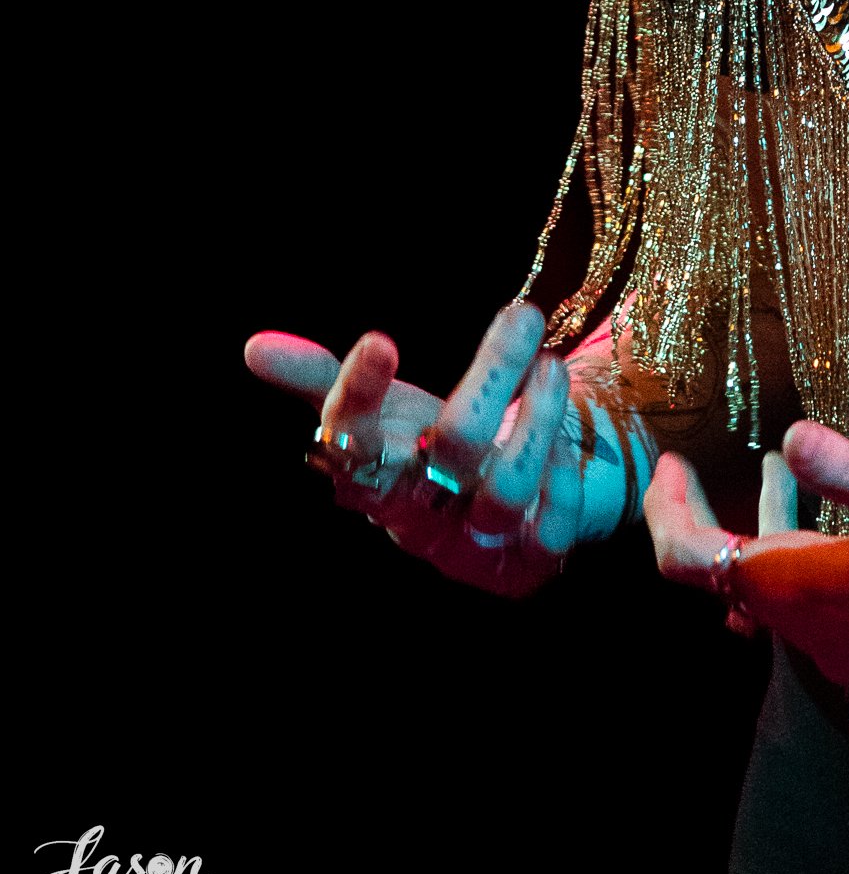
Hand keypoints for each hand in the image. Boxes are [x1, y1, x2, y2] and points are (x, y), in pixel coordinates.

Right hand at [245, 302, 598, 597]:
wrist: (506, 510)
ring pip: (508, 486)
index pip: (353, 439)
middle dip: (491, 375)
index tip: (379, 341)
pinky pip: (552, 527)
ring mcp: (478, 541)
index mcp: (375, 476)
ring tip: (553, 366)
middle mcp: (423, 514)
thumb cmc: (431, 448)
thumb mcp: (386, 410)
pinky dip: (563, 481)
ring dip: (540, 418)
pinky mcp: (530, 560)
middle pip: (452, 446)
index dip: (360, 395)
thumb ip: (327, 380)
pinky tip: (569, 440)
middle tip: (522, 313)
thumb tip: (254, 346)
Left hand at [644, 421, 848, 697]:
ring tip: (775, 469)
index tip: (667, 464)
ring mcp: (848, 654)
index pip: (694, 563)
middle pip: (728, 580)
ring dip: (766, 532)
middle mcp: (814, 636)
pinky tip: (842, 526)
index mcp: (806, 593)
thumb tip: (793, 432)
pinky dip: (806, 560)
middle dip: (708, 520)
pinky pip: (817, 610)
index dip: (669, 513)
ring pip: (777, 591)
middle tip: (694, 469)